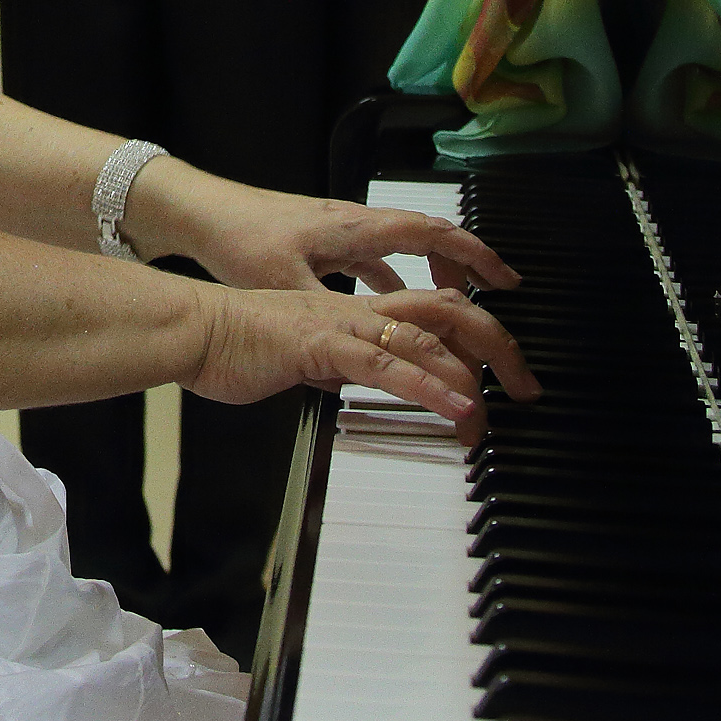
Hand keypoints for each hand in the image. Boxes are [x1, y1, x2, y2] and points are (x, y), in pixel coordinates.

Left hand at [132, 168, 522, 298]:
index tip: (506, 280)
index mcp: (355, 229)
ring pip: (402, 247)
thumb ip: (326, 323)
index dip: (475, 256)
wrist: (199, 212)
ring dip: (432, 272)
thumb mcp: (285, 285)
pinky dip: (393, 277)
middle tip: (498, 294)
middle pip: (428, 238)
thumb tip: (354, 366)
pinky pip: (373, 257)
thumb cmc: (238, 238)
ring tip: (456, 304)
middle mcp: (355, 223)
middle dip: (467, 264)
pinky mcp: (322, 241)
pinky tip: (392, 302)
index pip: (432, 235)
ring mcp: (340, 230)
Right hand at [185, 283, 539, 442]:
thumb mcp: (297, 357)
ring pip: (428, 333)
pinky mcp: (324, 344)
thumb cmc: (234, 344)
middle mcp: (359, 309)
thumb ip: (328, 365)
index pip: (433, 312)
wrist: (194, 329)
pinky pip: (388, 364)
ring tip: (498, 411)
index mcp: (356, 310)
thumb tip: (344, 382)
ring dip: (473, 374)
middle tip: (526, 389)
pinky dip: (430, 387)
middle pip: (450, 310)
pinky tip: (457, 409)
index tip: (500, 376)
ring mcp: (344, 323)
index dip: (474, 338)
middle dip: (498, 347)